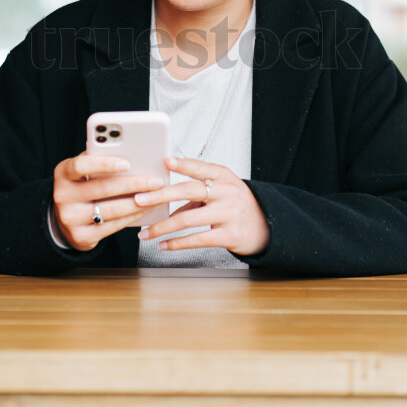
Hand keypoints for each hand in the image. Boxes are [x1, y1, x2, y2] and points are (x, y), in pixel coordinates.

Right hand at [52, 151, 164, 250]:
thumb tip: (132, 152)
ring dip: (139, 203)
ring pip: (111, 210)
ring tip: (156, 196)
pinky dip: (133, 217)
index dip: (105, 164)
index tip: (127, 163)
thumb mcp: (83, 171)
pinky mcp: (81, 236)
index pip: (82, 165)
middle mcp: (63, 196)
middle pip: (103, 188)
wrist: (64, 219)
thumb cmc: (81, 187)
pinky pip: (113, 226)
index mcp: (63, 173)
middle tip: (156, 181)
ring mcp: (70, 218)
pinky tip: (145, 210)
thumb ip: (99, 160)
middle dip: (134, 184)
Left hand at [134, 156, 269, 256]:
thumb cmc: (236, 204)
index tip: (164, 161)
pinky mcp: (229, 235)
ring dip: (162, 227)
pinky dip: (176, 243)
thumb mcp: (221, 190)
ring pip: (188, 219)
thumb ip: (196, 192)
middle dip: (160, 195)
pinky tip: (163, 245)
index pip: (200, 167)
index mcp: (224, 177)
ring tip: (145, 233)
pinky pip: (197, 239)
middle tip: (139, 199)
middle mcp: (227, 192)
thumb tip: (162, 199)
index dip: (183, 164)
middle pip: (189, 190)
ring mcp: (229, 214)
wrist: (267, 225)